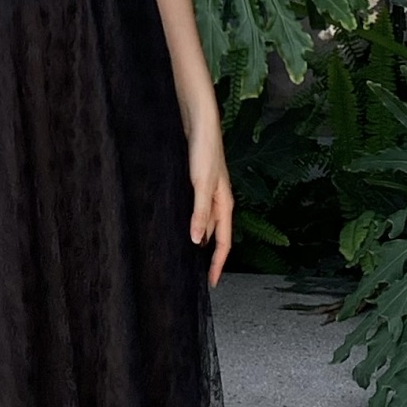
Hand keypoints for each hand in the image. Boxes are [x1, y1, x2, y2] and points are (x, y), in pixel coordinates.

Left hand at [189, 121, 233, 286]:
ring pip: (207, 224)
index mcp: (225, 204)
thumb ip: (200, 213)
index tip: (211, 282)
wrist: (200, 124)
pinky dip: (193, 223)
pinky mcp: (199, 184)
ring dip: (200, 239)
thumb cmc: (204, 152)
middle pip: (217, 236)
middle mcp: (219, 201)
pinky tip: (181, 226)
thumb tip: (198, 241)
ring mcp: (210, 193)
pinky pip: (198, 212)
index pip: (224, 242)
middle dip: (210, 256)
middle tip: (198, 276)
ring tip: (188, 256)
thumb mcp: (201, 185)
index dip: (217, 263)